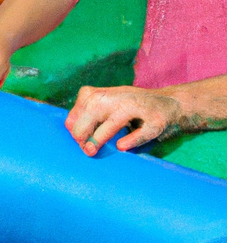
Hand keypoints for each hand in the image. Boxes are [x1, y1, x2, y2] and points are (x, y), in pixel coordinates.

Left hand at [66, 85, 181, 155]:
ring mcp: (141, 107)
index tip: (75, 138)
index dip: (75, 121)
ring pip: (115, 119)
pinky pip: (143, 131)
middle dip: (83, 129)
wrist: (173, 104)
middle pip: (95, 108)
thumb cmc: (132, 108)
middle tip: (82, 147)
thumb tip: (69, 126)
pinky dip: (132, 139)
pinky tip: (121, 147)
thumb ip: (89, 112)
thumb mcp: (109, 104)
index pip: (84, 102)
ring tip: (91, 150)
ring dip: (100, 136)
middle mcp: (123, 96)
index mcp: (108, 92)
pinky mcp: (158, 120)